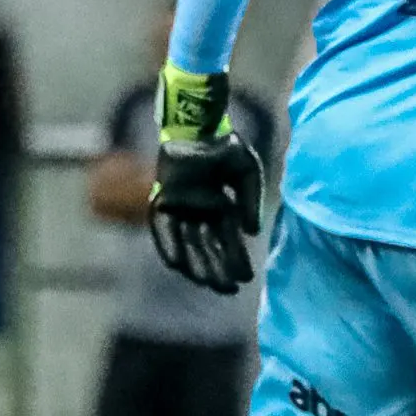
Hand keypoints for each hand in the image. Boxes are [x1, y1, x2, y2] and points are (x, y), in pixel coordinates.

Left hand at [146, 64, 263, 292]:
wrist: (198, 125)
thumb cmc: (224, 146)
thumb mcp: (247, 174)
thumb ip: (251, 202)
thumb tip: (251, 233)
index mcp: (221, 209)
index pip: (229, 242)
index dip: (238, 261)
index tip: (246, 278)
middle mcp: (200, 213)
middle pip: (209, 250)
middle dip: (219, 271)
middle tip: (228, 290)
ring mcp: (181, 209)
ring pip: (188, 245)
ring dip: (197, 266)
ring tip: (208, 284)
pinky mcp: (163, 201)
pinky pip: (164, 231)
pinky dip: (170, 247)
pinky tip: (178, 266)